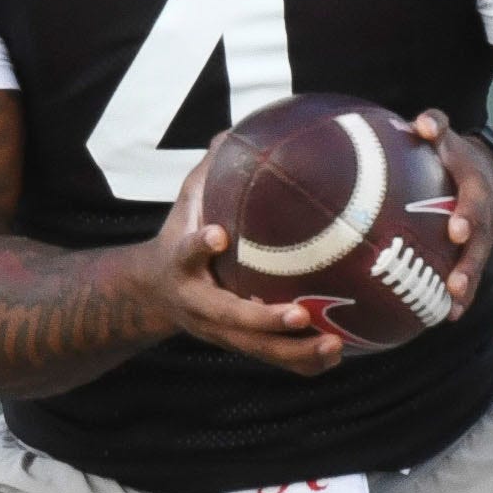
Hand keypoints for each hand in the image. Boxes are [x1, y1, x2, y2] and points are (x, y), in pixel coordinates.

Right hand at [145, 150, 347, 375]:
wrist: (152, 294)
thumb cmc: (179, 237)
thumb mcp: (185, 203)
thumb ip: (209, 171)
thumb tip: (237, 131)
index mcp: (180, 266)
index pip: (183, 255)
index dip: (197, 247)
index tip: (216, 235)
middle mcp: (197, 305)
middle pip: (229, 320)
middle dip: (263, 321)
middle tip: (300, 314)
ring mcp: (219, 332)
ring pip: (258, 350)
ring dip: (295, 352)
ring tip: (334, 345)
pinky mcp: (238, 345)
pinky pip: (275, 359)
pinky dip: (306, 361)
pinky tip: (340, 350)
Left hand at [409, 111, 492, 306]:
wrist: (487, 170)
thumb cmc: (452, 154)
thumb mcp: (446, 135)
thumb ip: (435, 125)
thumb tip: (422, 124)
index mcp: (474, 184)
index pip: (474, 199)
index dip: (467, 214)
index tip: (455, 232)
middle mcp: (484, 212)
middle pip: (480, 238)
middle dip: (468, 261)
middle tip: (454, 282)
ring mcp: (483, 234)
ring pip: (477, 260)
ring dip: (466, 283)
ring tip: (452, 304)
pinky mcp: (477, 250)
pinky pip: (472, 274)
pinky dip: (463, 295)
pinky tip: (449, 314)